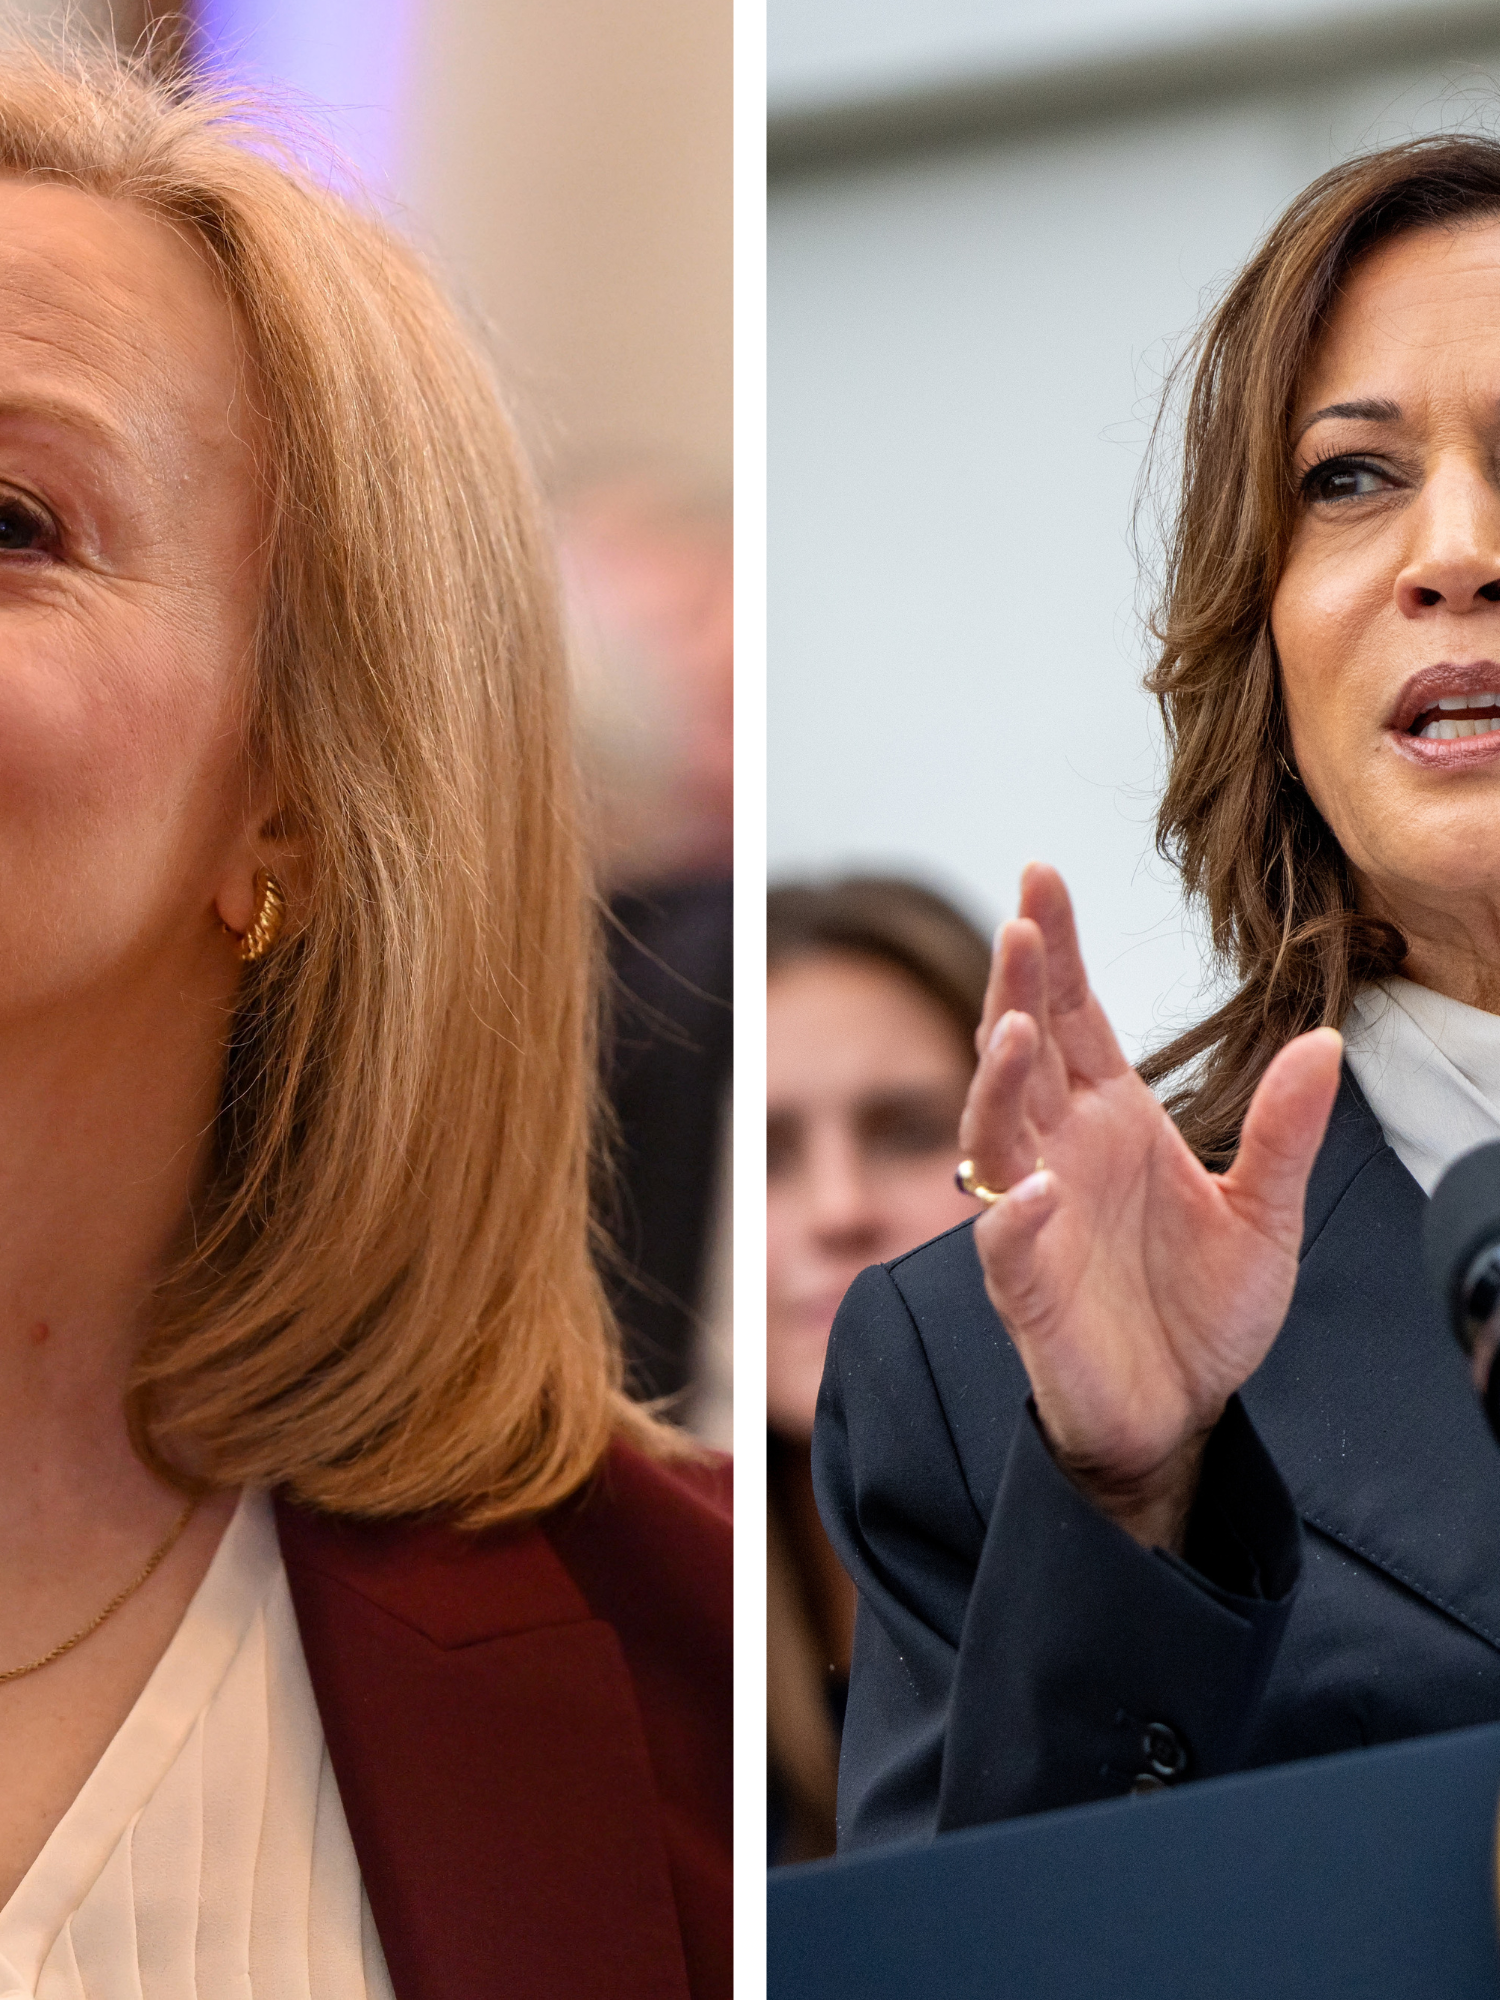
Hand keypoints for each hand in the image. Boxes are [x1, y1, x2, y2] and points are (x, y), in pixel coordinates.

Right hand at [961, 864, 1341, 1551]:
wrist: (1181, 1414)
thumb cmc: (1204, 1310)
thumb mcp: (1264, 1215)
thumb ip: (1285, 1132)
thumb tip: (1323, 1042)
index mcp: (1111, 1119)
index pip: (1073, 1015)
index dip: (1057, 950)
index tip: (1043, 878)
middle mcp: (1060, 1152)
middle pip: (1021, 1052)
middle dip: (1016, 986)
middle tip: (1023, 924)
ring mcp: (1035, 1216)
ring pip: (994, 1132)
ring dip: (998, 1081)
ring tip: (1016, 1031)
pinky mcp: (1028, 1289)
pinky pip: (1005, 1243)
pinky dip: (1013, 1215)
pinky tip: (1033, 1188)